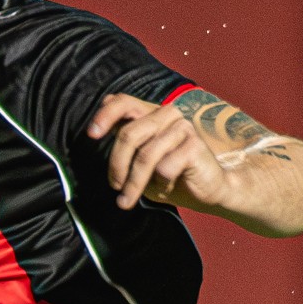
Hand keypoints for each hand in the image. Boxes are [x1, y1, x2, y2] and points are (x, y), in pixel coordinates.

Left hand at [86, 92, 234, 213]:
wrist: (211, 191)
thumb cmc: (172, 177)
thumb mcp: (141, 163)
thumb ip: (124, 145)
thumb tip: (94, 130)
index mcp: (152, 114)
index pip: (123, 102)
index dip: (105, 115)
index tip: (92, 135)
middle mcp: (167, 114)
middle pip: (129, 134)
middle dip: (116, 165)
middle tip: (115, 187)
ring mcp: (182, 126)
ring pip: (145, 155)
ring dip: (134, 184)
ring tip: (127, 201)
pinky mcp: (194, 144)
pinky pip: (165, 167)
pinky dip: (161, 183)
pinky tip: (169, 185)